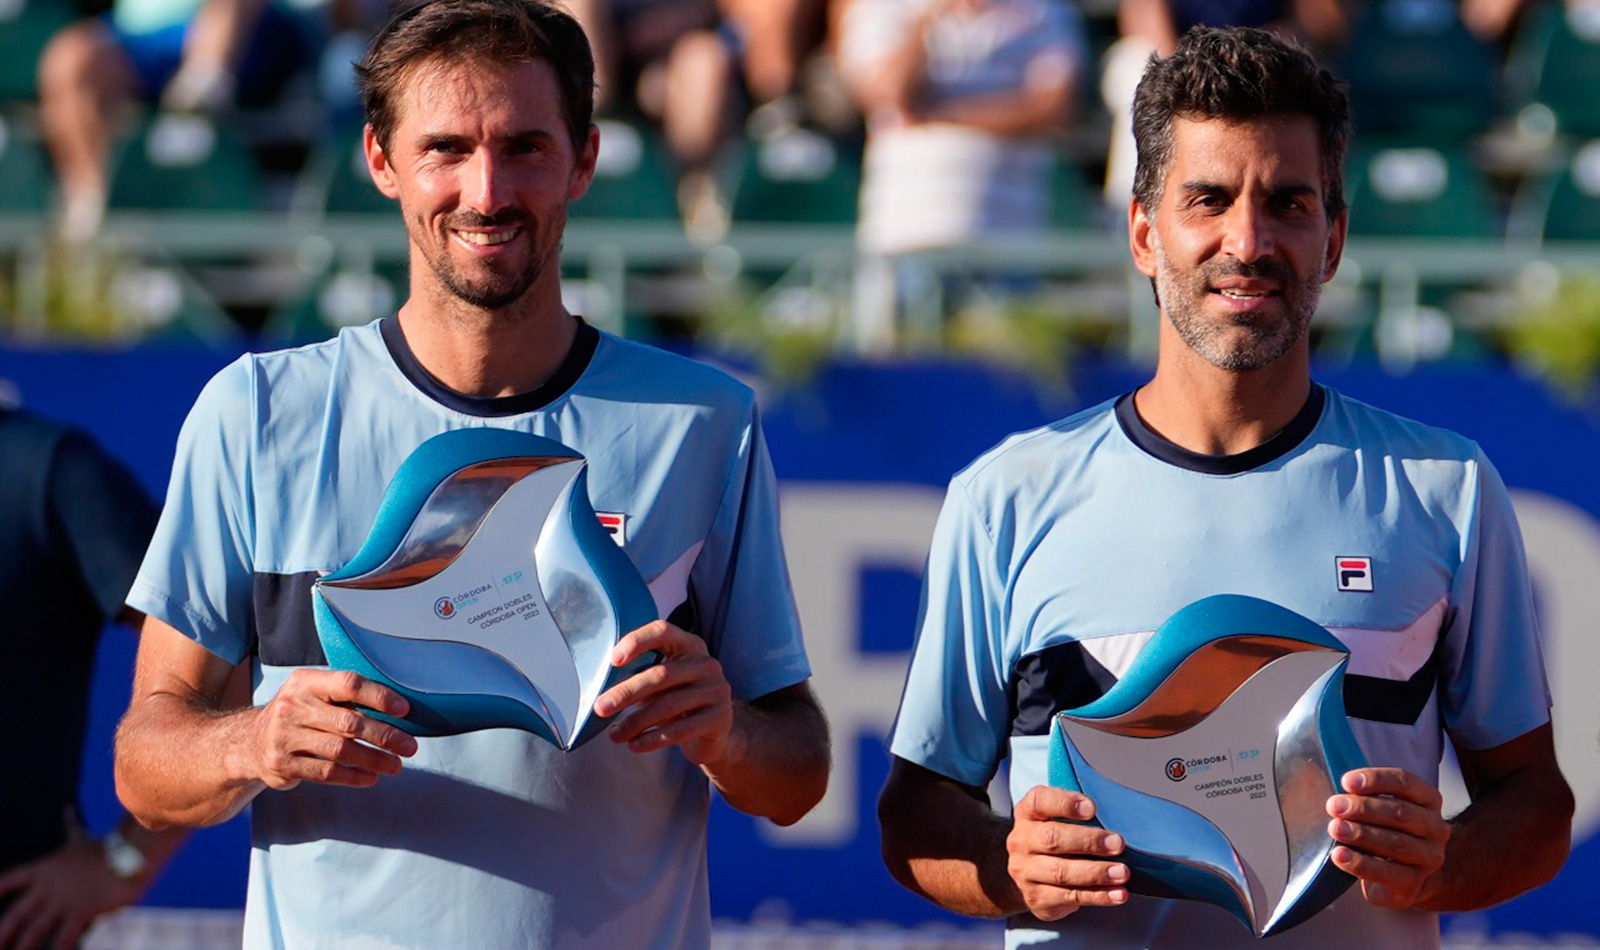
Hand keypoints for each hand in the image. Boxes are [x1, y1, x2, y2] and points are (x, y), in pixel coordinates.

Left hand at [0, 825, 141, 949]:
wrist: (131, 853)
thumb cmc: (104, 848)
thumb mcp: (80, 838)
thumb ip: (69, 826)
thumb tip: (66, 808)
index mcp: (43, 869)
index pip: (8, 881)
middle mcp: (49, 887)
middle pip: (16, 914)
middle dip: (2, 933)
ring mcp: (65, 900)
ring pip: (36, 929)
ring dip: (23, 947)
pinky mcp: (83, 912)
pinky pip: (66, 936)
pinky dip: (61, 949)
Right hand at [250, 669, 416, 790]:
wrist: (249, 743)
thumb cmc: (298, 715)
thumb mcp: (312, 694)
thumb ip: (344, 695)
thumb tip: (398, 707)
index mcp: (306, 682)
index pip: (348, 684)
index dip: (379, 697)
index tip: (404, 710)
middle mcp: (292, 706)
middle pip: (349, 721)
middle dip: (385, 735)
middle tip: (409, 746)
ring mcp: (284, 736)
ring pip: (340, 750)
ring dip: (374, 759)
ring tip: (396, 765)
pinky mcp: (282, 764)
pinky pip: (326, 772)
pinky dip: (352, 776)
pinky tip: (371, 777)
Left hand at [594, 621, 737, 765]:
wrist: (716, 732)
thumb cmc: (679, 701)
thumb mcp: (663, 683)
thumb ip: (641, 677)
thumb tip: (600, 689)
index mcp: (689, 645)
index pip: (662, 631)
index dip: (636, 641)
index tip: (613, 660)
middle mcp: (706, 663)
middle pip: (661, 674)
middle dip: (626, 692)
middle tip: (601, 707)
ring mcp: (717, 690)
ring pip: (668, 704)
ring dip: (636, 721)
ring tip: (615, 735)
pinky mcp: (720, 718)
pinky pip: (681, 729)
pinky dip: (653, 739)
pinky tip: (634, 745)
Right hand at [1006, 785, 1130, 920]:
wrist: (1029, 877)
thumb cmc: (1054, 840)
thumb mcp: (1057, 819)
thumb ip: (1078, 814)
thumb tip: (1118, 815)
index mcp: (1027, 815)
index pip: (1039, 801)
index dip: (1065, 803)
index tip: (1092, 808)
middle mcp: (1021, 842)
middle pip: (1052, 838)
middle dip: (1088, 841)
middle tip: (1117, 844)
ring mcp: (1026, 872)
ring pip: (1061, 872)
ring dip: (1096, 872)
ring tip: (1121, 872)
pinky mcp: (1037, 898)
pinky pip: (1071, 897)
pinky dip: (1098, 896)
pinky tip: (1117, 893)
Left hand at [1327, 768, 1450, 907]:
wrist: (1404, 876)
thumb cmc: (1386, 831)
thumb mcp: (1381, 808)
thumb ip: (1365, 795)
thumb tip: (1340, 789)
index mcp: (1428, 800)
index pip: (1405, 782)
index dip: (1375, 780)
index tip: (1346, 782)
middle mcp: (1435, 829)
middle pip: (1400, 812)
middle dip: (1363, 808)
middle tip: (1333, 806)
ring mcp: (1428, 858)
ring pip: (1396, 843)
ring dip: (1362, 834)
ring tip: (1335, 828)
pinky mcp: (1413, 884)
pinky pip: (1386, 873)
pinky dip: (1359, 863)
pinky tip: (1339, 855)